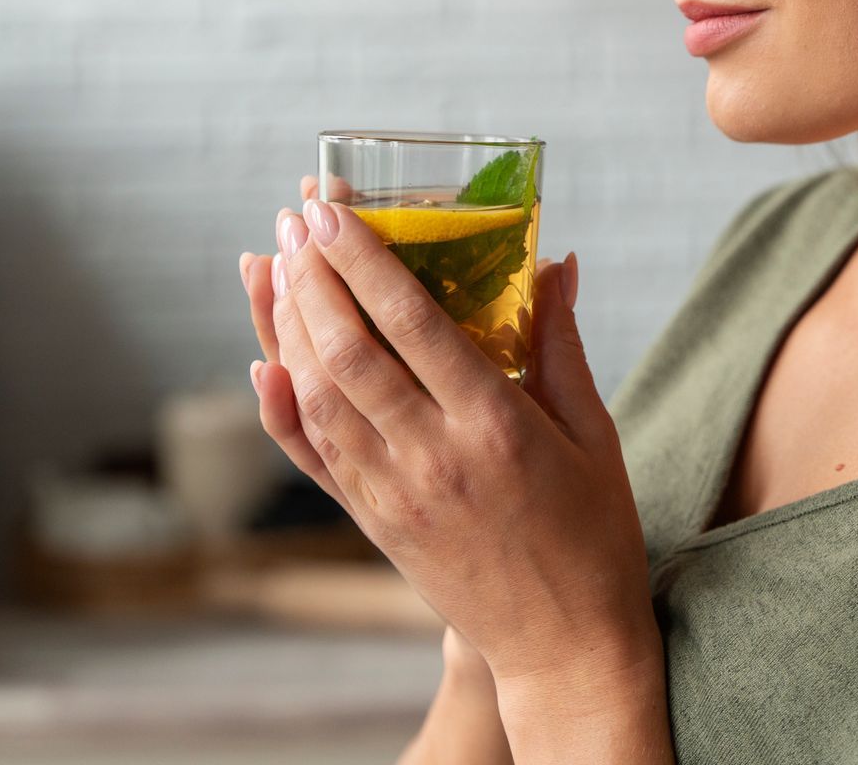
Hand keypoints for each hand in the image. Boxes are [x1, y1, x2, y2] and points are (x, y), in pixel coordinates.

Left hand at [245, 194, 659, 686]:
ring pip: (319, 399)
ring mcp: (395, 495)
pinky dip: (281, 408)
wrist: (564, 648)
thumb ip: (562, 343)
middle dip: (313, 277)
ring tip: (274, 265)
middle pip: (350, 353)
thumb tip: (555, 261)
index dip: (365, 261)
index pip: (413, 325)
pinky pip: (312, 458)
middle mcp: (435, 458)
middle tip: (293, 218)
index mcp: (497, 426)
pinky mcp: (373, 523)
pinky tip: (263, 363)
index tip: (333, 210)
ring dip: (288, 326)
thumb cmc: (593, 533)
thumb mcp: (594, 433)